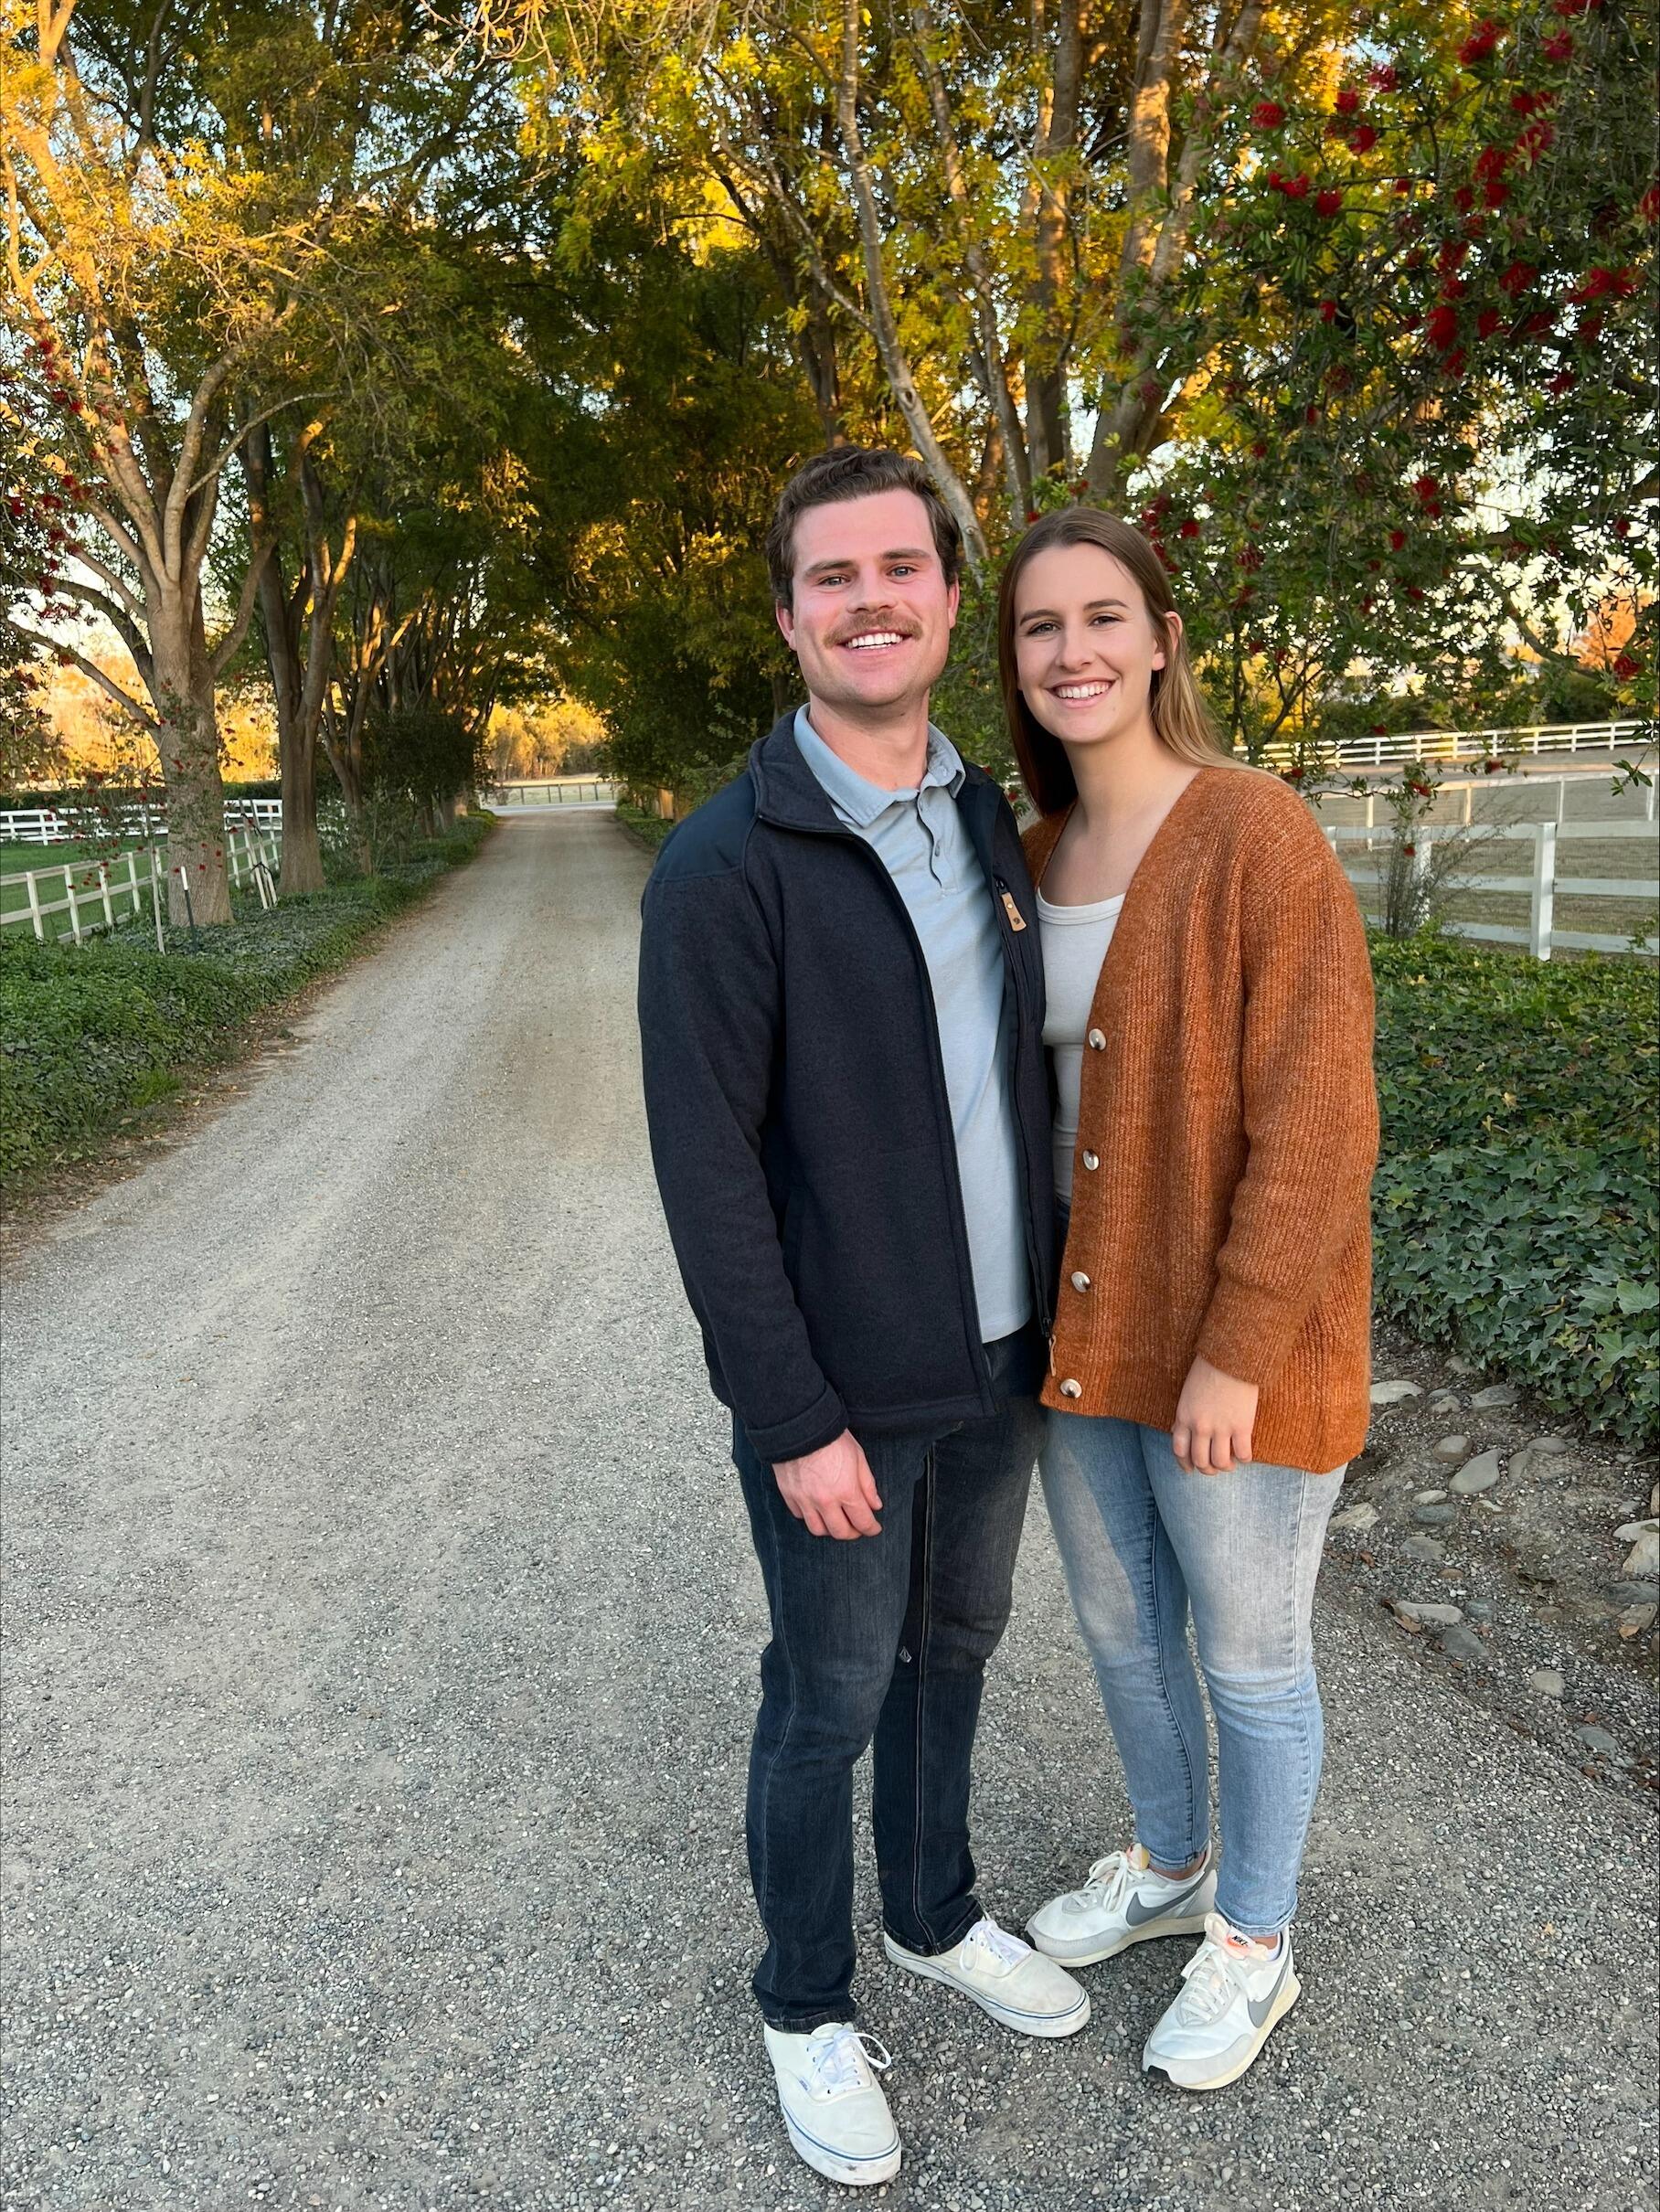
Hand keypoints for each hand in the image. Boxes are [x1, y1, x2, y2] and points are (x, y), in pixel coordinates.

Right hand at [773, 1431, 883, 1539]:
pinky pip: (800, 1516)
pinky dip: (810, 1517)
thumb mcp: (858, 1457)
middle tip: (857, 1527)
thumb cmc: (831, 1437)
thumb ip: (867, 1484)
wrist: (800, 1426)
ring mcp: (805, 1500)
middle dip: (853, 1533)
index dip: (872, 1528)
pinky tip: (817, 1509)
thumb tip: (875, 1504)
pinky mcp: (789, 1495)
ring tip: (837, 1521)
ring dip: (830, 1529)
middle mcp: (825, 1501)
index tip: (874, 1528)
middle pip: (840, 1532)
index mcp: (846, 1491)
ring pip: (818, 1530)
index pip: (863, 1522)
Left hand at [1172, 1356, 1258, 1474]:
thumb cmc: (1208, 1370)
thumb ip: (1184, 1415)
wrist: (1231, 1357)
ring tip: (1231, 1463)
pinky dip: (1244, 1459)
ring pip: (1221, 1462)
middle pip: (1201, 1461)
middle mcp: (1200, 1427)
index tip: (1191, 1469)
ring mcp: (1221, 1428)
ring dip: (1226, 1467)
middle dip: (1208, 1470)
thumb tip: (1178, 1432)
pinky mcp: (1242, 1426)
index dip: (1185, 1464)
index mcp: (1184, 1417)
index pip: (1180, 1451)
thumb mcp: (1187, 1394)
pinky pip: (1243, 1454)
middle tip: (1215, 1468)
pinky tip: (1245, 1454)